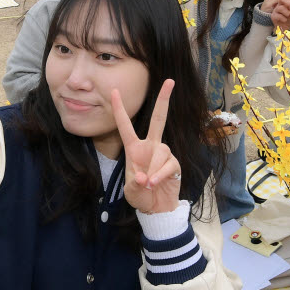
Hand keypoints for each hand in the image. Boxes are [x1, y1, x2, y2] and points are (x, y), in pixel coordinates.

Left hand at [113, 80, 180, 214]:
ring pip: (160, 151)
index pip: (125, 126)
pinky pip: (168, 165)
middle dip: (164, 100)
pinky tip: (155, 183)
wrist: (157, 208)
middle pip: (158, 119)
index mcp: (134, 148)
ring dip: (153, 169)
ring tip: (148, 184)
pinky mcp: (174, 163)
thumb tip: (144, 177)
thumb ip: (134, 185)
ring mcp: (163, 154)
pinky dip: (160, 175)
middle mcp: (150, 146)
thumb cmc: (141, 196)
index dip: (119, 109)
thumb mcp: (131, 192)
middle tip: (170, 80)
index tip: (114, 90)